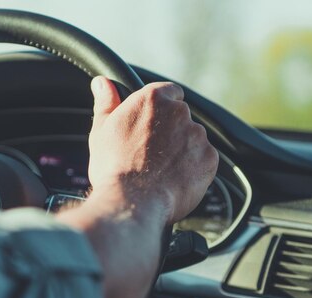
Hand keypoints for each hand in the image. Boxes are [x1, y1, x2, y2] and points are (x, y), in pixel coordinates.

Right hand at [88, 77, 218, 223]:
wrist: (132, 201)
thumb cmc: (114, 168)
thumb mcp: (102, 131)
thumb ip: (107, 103)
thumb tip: (103, 83)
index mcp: (153, 99)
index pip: (169, 92)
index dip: (161, 109)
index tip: (153, 124)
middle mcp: (179, 113)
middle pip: (181, 117)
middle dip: (171, 132)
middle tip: (152, 153)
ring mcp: (197, 136)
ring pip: (194, 139)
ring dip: (183, 150)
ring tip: (161, 171)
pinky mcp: (209, 159)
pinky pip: (204, 160)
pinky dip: (194, 169)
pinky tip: (174, 179)